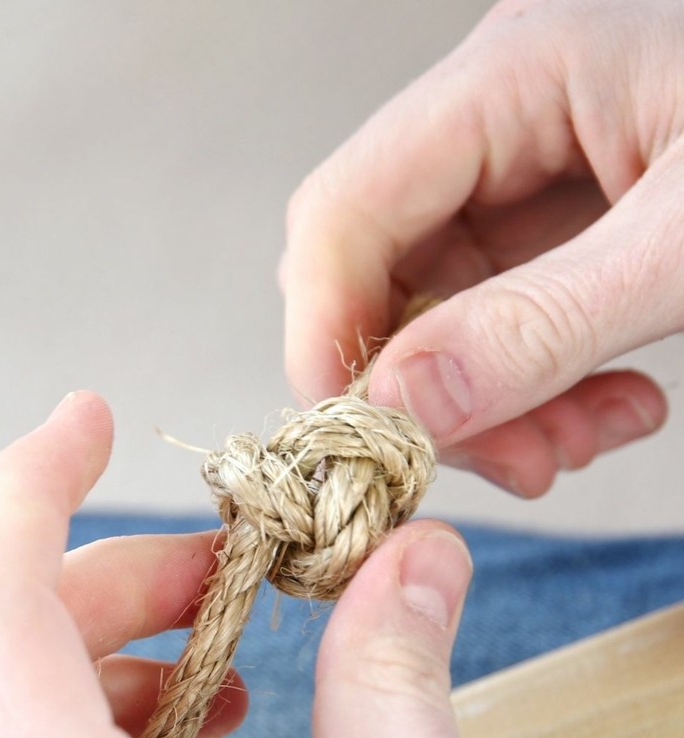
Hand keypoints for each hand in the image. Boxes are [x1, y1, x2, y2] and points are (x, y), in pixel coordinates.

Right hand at [282, 0, 677, 496]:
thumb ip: (546, 324)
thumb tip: (405, 406)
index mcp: (514, 74)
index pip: (345, 210)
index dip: (327, 331)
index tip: (361, 441)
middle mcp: (499, 122)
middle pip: (384, 275)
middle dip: (432, 391)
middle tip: (514, 462)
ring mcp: (528, 178)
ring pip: (443, 318)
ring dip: (496, 405)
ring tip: (585, 440)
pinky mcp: (564, 228)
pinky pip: (506, 326)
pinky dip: (543, 390)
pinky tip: (612, 409)